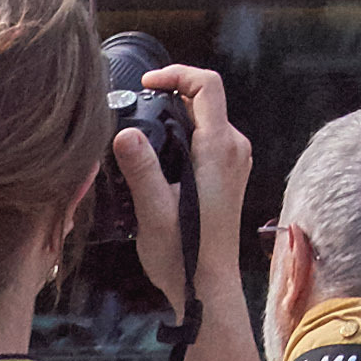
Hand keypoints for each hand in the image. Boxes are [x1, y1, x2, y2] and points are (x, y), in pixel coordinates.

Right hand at [114, 63, 251, 310]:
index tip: (147, 83)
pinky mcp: (230, 174)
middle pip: (206, 100)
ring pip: (206, 120)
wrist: (208, 286)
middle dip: (170, 97)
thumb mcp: (154, 210)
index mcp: (219, 147)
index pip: (208, 86)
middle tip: (135, 109)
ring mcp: (235, 160)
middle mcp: (234, 147)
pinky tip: (157, 159)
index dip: (177, 73)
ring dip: (175, 118)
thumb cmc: (183, 253)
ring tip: (140, 136)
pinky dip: (183, 137)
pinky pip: (208, 140)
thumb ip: (141, 169)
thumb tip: (124, 131)